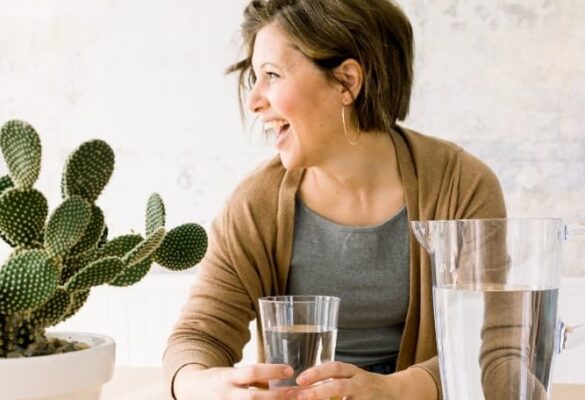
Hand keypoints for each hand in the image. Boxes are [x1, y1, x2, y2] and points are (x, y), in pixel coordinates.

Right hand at [174, 363, 294, 399]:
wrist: (191, 391)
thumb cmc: (219, 380)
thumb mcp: (232, 373)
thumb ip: (252, 377)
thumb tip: (278, 378)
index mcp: (228, 377)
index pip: (252, 371)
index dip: (272, 371)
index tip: (290, 370)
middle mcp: (226, 394)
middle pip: (254, 397)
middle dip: (276, 396)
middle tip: (295, 392)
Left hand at [294, 362, 437, 399]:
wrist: (395, 392)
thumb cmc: (364, 386)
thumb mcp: (350, 378)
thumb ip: (331, 380)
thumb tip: (301, 387)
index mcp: (352, 372)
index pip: (334, 368)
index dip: (316, 373)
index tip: (299, 380)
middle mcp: (360, 382)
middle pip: (339, 384)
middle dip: (319, 391)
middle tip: (302, 396)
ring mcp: (366, 395)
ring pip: (347, 398)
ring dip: (327, 397)